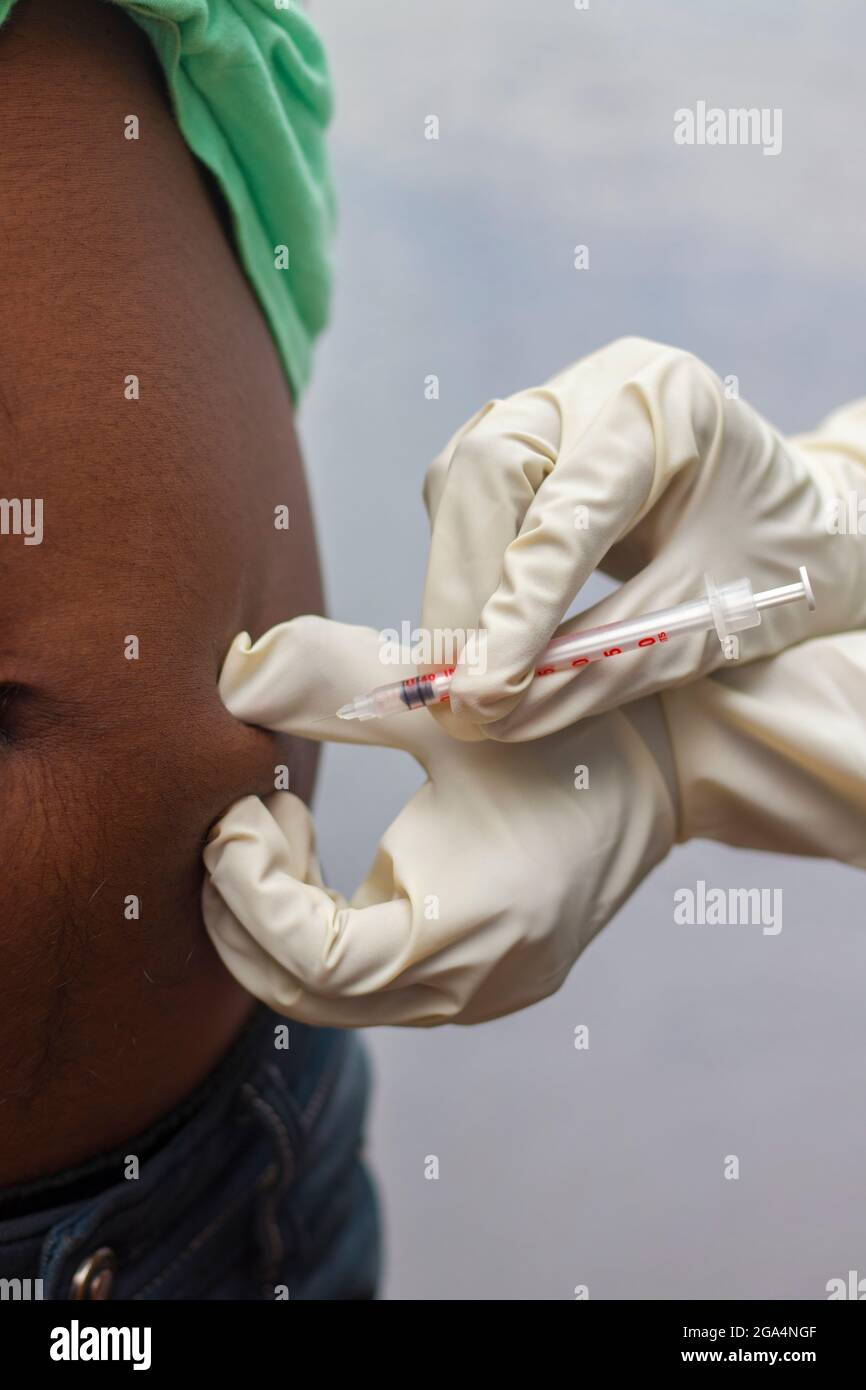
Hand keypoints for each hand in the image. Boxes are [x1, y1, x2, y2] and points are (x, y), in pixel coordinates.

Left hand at [201, 616, 675, 1025]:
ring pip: (330, 996)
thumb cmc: (565, 724)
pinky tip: (314, 854)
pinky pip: (366, 981)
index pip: (315, 962)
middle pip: (307, 995)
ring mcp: (474, 994)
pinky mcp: (474, 979)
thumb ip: (337, 683)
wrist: (665, 765)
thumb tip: (237, 676)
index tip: (236, 814)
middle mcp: (469, 987)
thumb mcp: (449, 697)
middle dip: (244, 913)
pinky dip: (318, 926)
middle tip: (233, 823)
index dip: (250, 893)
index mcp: (469, 929)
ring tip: (280, 821)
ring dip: (276, 918)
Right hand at [421, 336, 865, 740]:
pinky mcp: (534, 434)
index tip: (484, 693)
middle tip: (458, 687)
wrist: (802, 524)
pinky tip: (478, 625)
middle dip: (466, 587)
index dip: (519, 607)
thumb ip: (605, 662)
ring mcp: (562, 399)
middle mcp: (605, 383)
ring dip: (454, 580)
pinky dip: (465, 566)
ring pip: (462, 479)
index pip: (569, 511)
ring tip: (462, 669)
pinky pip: (467, 493)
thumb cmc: (774, 566)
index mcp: (673, 408)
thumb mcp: (708, 623)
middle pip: (491, 468)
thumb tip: (496, 714)